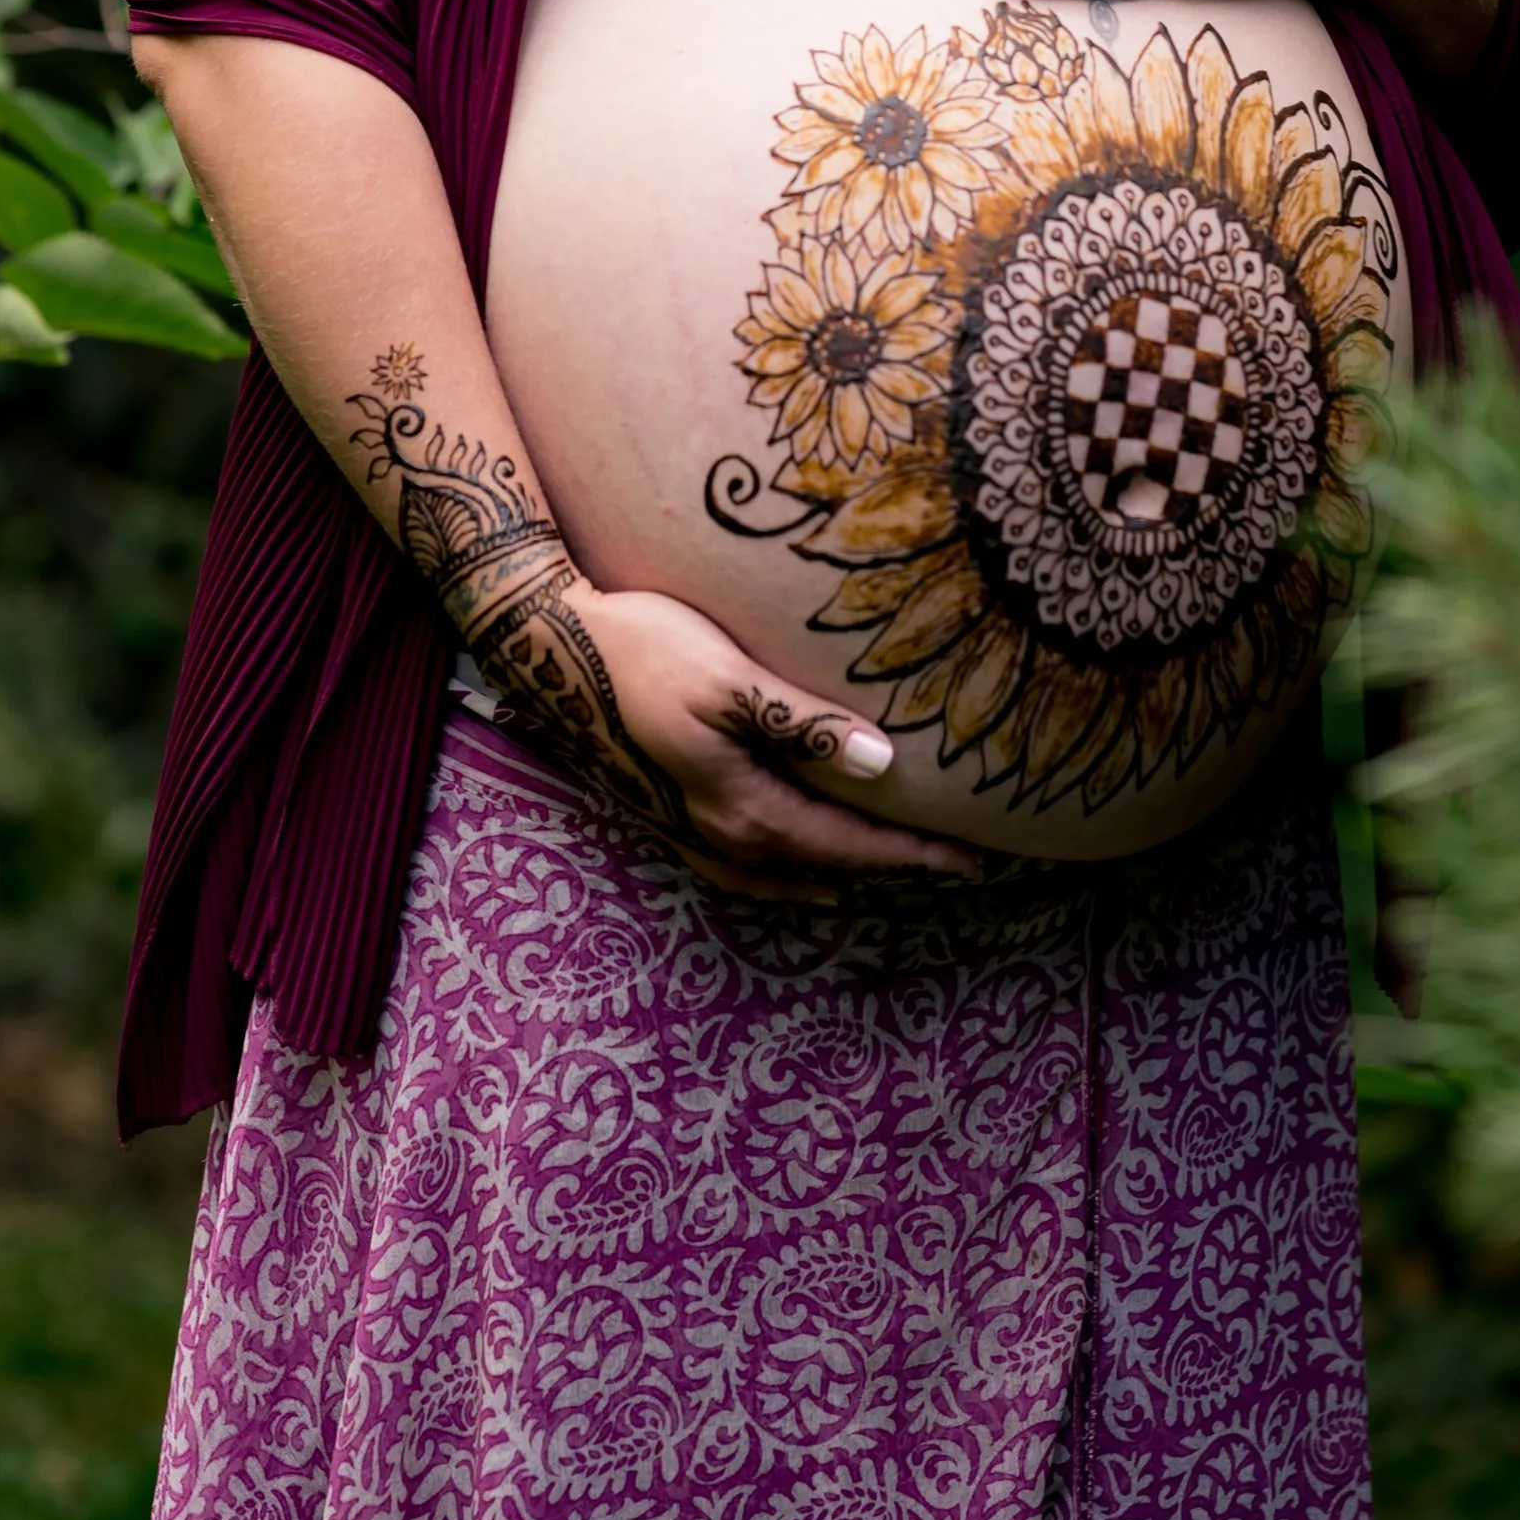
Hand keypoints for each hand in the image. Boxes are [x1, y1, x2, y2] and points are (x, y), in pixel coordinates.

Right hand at [508, 579, 983, 900]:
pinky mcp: (661, 813)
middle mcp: (716, 834)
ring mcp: (684, 830)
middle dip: (887, 868)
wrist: (546, 644)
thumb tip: (880, 764)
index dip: (912, 852)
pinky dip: (780, 875)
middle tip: (951, 865)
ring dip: (836, 874)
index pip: (847, 843)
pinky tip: (788, 866)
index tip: (974, 859)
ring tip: (883, 872)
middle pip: (822, 865)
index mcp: (741, 806)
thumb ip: (800, 722)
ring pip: (780, 874)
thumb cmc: (643, 645)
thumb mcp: (727, 677)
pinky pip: (739, 867)